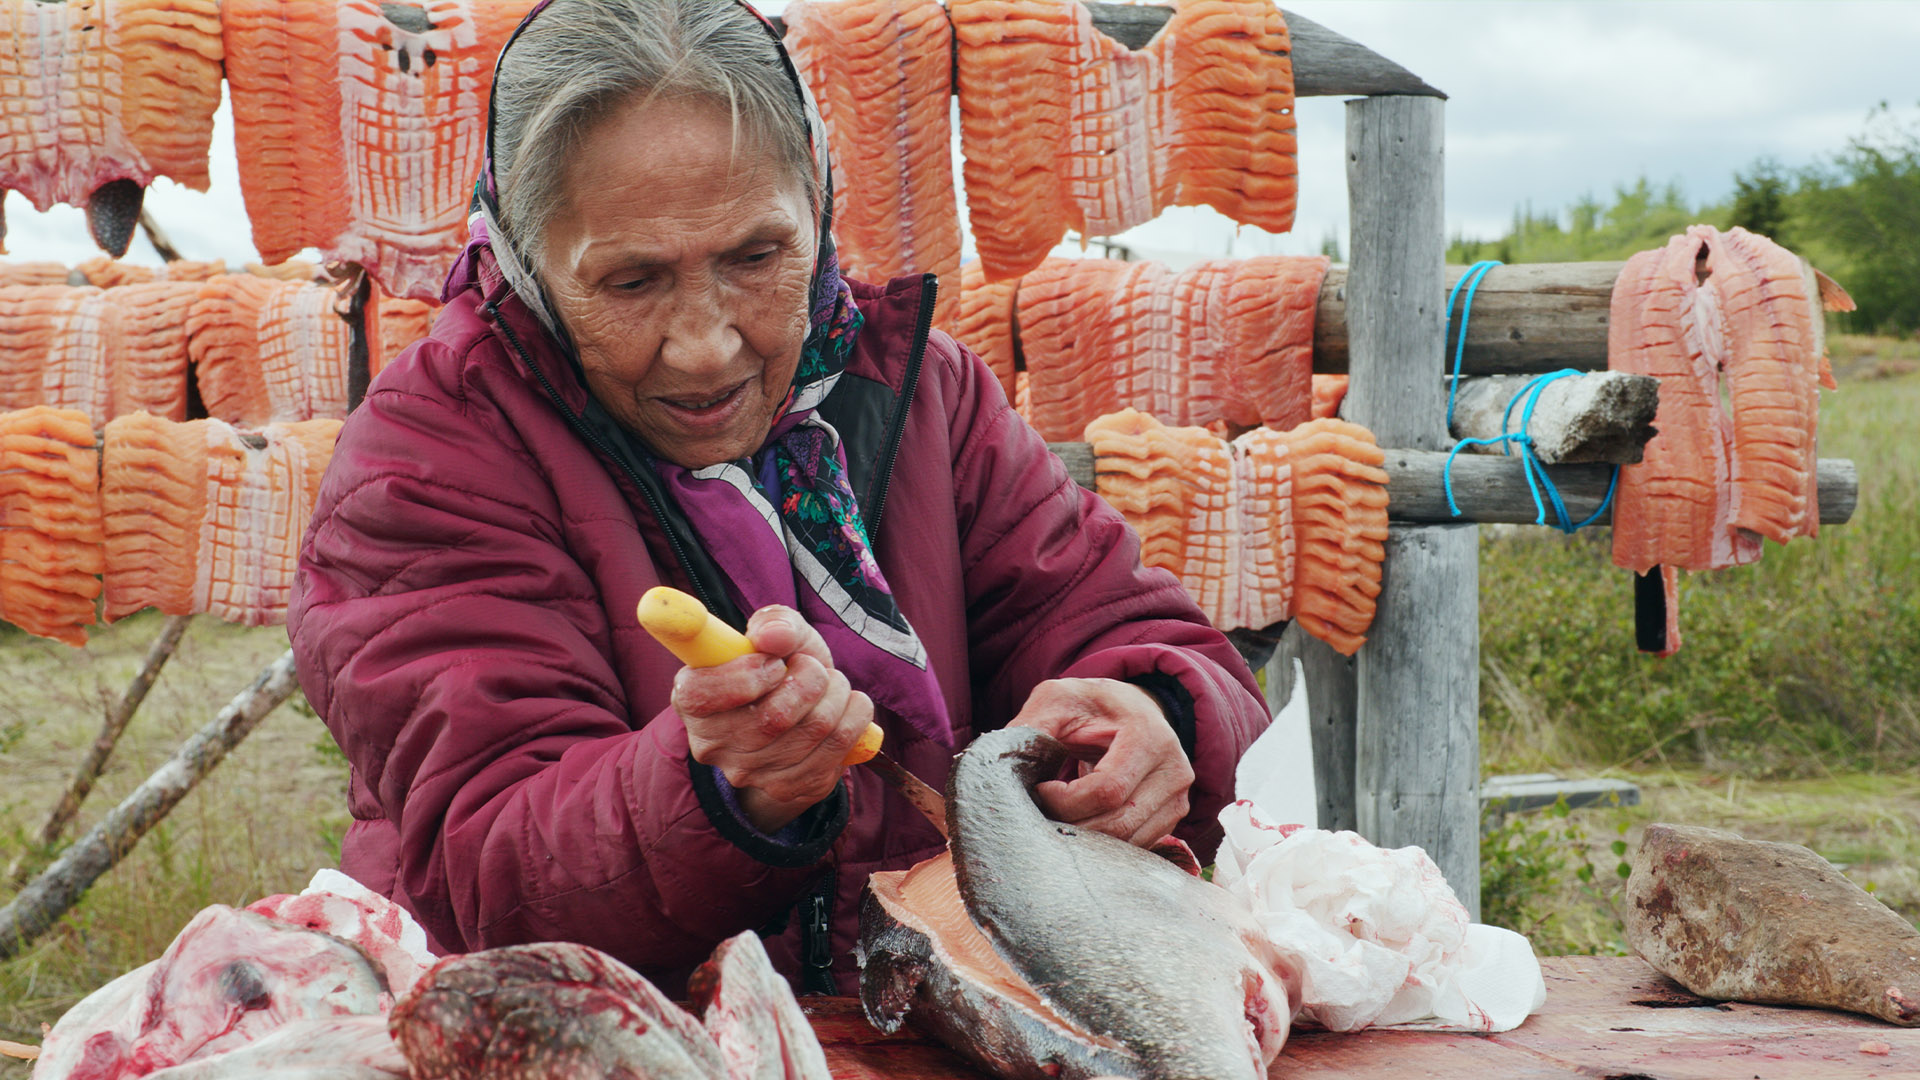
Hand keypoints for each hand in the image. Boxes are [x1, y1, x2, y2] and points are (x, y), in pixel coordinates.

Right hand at [675, 606, 873, 832]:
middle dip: (810, 678)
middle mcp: (713, 745)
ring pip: (813, 730)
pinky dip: (854, 715)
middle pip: (772, 719)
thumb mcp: (777, 632)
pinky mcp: (789, 788)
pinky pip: (838, 747)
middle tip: (813, 666)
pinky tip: (846, 705)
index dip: (745, 675)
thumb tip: (772, 634)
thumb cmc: (782, 664)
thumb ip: (774, 622)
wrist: (804, 710)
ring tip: (832, 683)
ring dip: (836, 693)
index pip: (700, 696)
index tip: (775, 662)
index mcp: (692, 701)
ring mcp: (750, 773)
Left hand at [1008, 678, 1192, 846]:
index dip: (1065, 801)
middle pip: (1118, 823)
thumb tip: (1003, 768)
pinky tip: (1080, 824)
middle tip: (1041, 813)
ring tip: (1057, 818)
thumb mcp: (1057, 700)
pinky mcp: (1171, 818)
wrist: (1130, 709)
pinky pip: (1134, 847)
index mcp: (1149, 736)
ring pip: (1127, 843)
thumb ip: (1031, 729)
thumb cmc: (1090, 704)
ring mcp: (1178, 798)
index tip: (1040, 789)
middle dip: (1071, 825)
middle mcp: (1174, 770)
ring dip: (1085, 840)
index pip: (1108, 789)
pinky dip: (1102, 846)